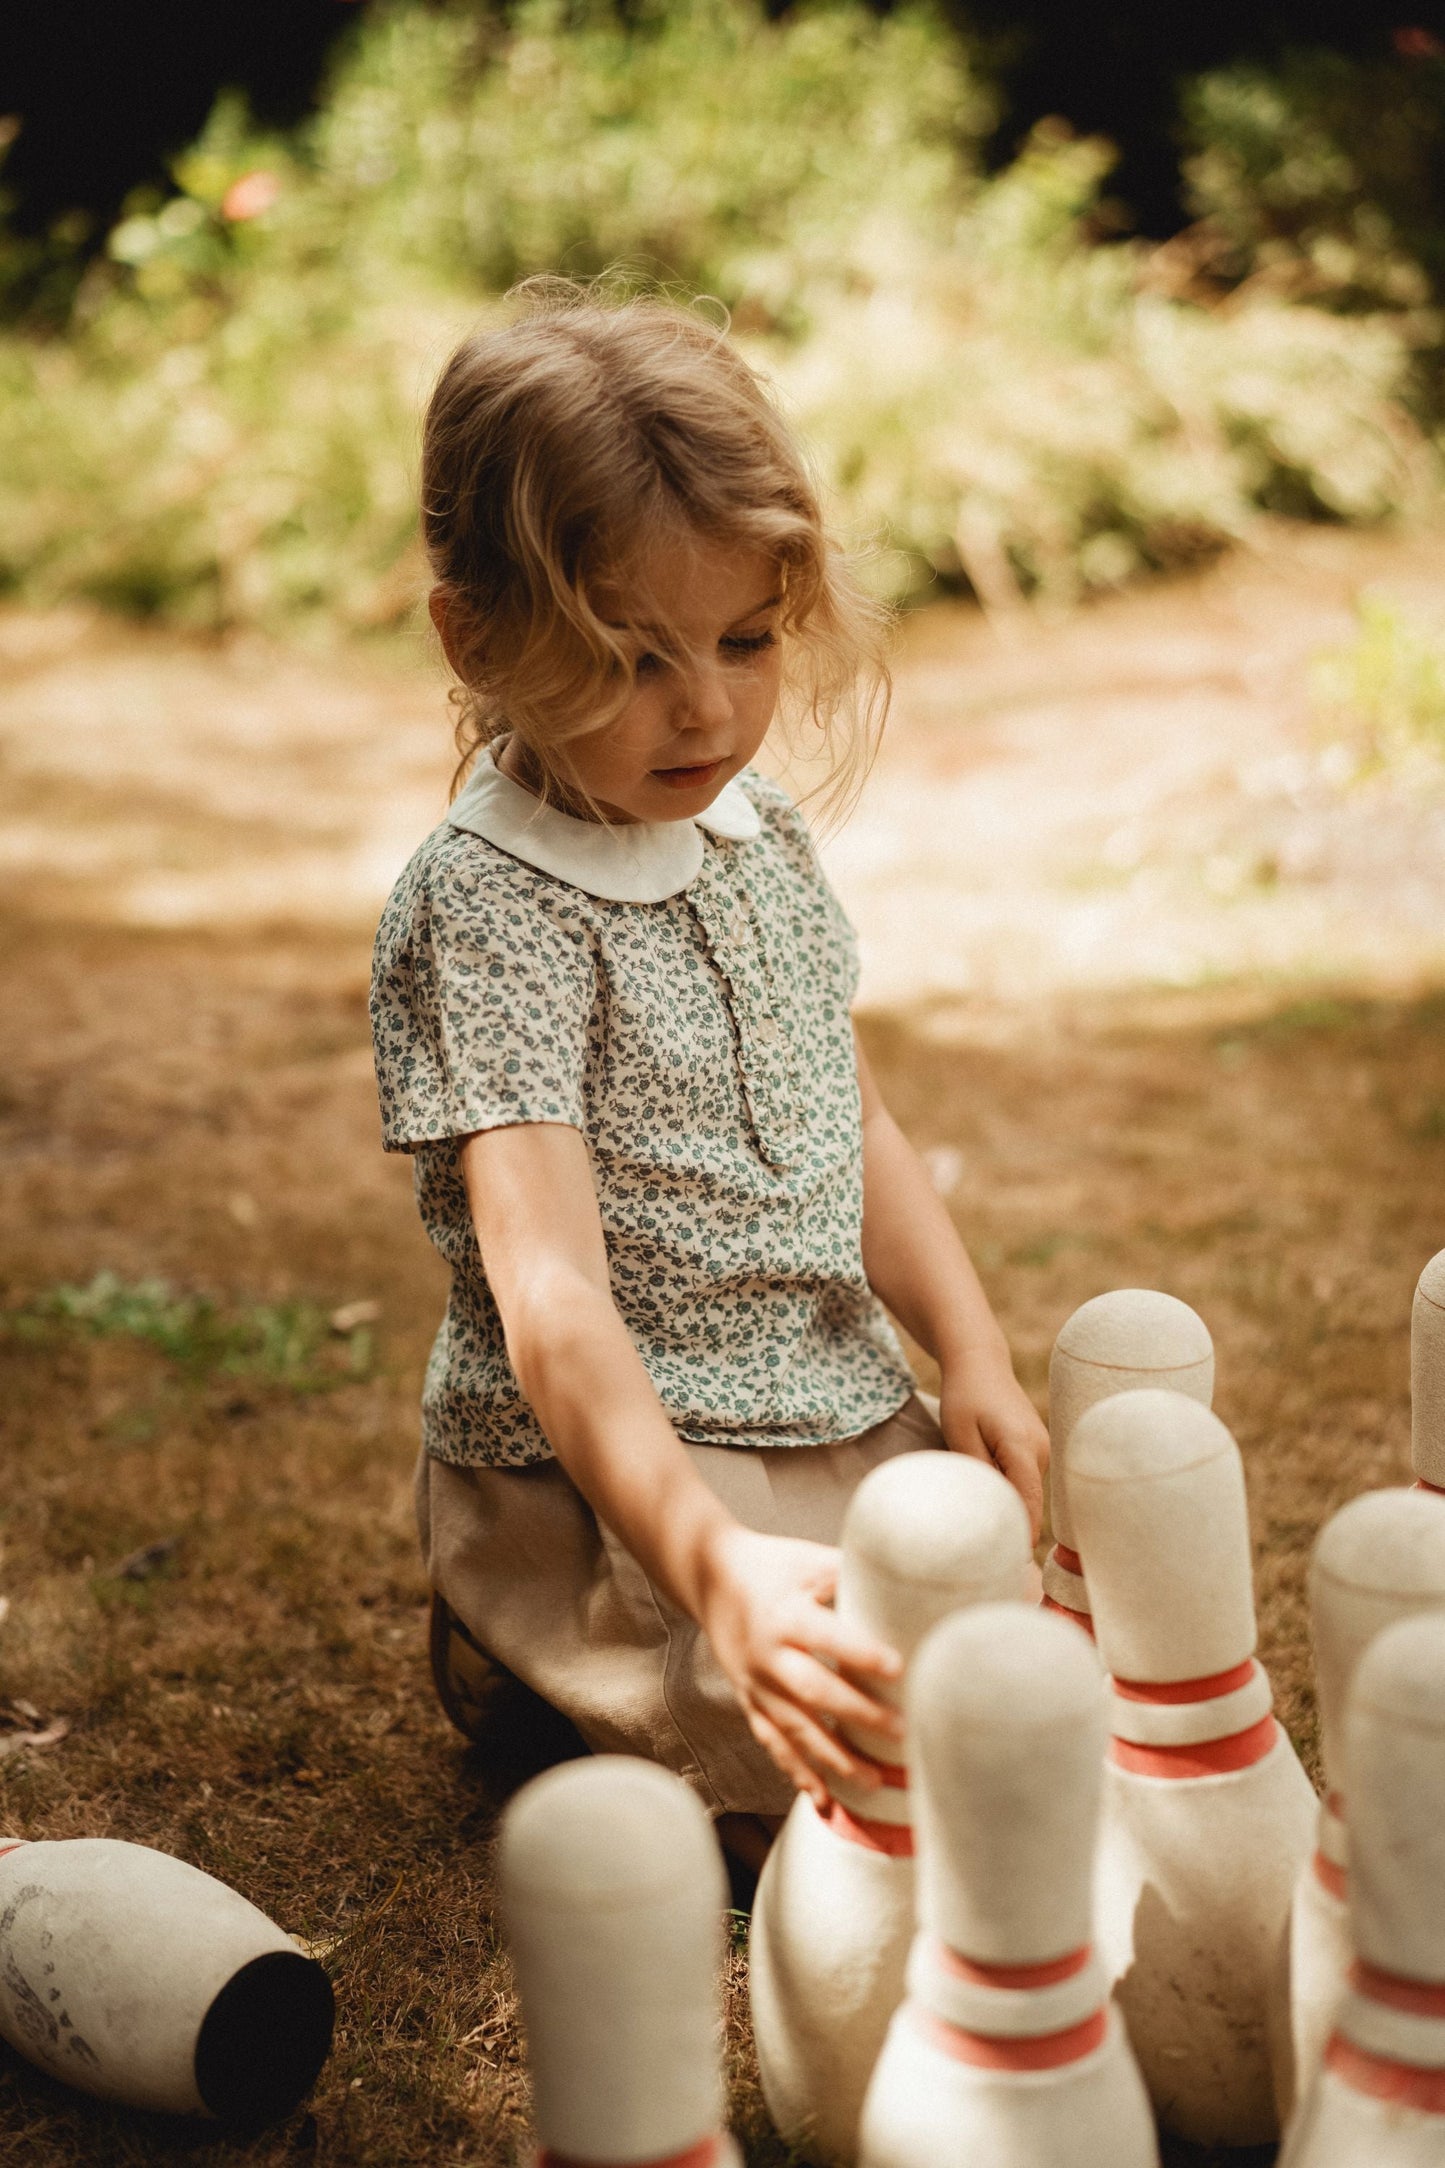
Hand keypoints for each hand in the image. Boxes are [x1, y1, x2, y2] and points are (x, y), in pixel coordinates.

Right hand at [694, 1524, 903, 1808]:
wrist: (709, 1578)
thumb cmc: (773, 1565)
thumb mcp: (807, 1560)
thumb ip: (849, 1575)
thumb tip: (910, 1582)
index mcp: (784, 1614)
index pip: (826, 1637)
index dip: (861, 1653)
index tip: (899, 1668)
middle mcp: (767, 1655)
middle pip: (813, 1691)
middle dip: (858, 1715)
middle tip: (902, 1733)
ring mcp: (755, 1684)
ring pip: (794, 1729)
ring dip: (833, 1760)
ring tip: (874, 1784)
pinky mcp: (749, 1701)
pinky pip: (773, 1743)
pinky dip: (797, 1773)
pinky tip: (823, 1801)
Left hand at [938, 1350, 1050, 1541]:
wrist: (980, 1361)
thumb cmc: (965, 1396)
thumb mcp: (960, 1435)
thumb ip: (977, 1472)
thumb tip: (987, 1510)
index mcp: (1022, 1448)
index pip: (1028, 1503)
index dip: (1022, 1535)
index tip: (1012, 1565)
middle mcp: (1041, 1451)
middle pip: (1028, 1502)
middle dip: (1011, 1525)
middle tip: (992, 1557)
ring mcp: (1042, 1449)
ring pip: (1026, 1492)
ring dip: (1008, 1506)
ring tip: (987, 1529)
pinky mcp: (1036, 1448)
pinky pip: (1024, 1480)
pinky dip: (1010, 1491)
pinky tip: (991, 1499)